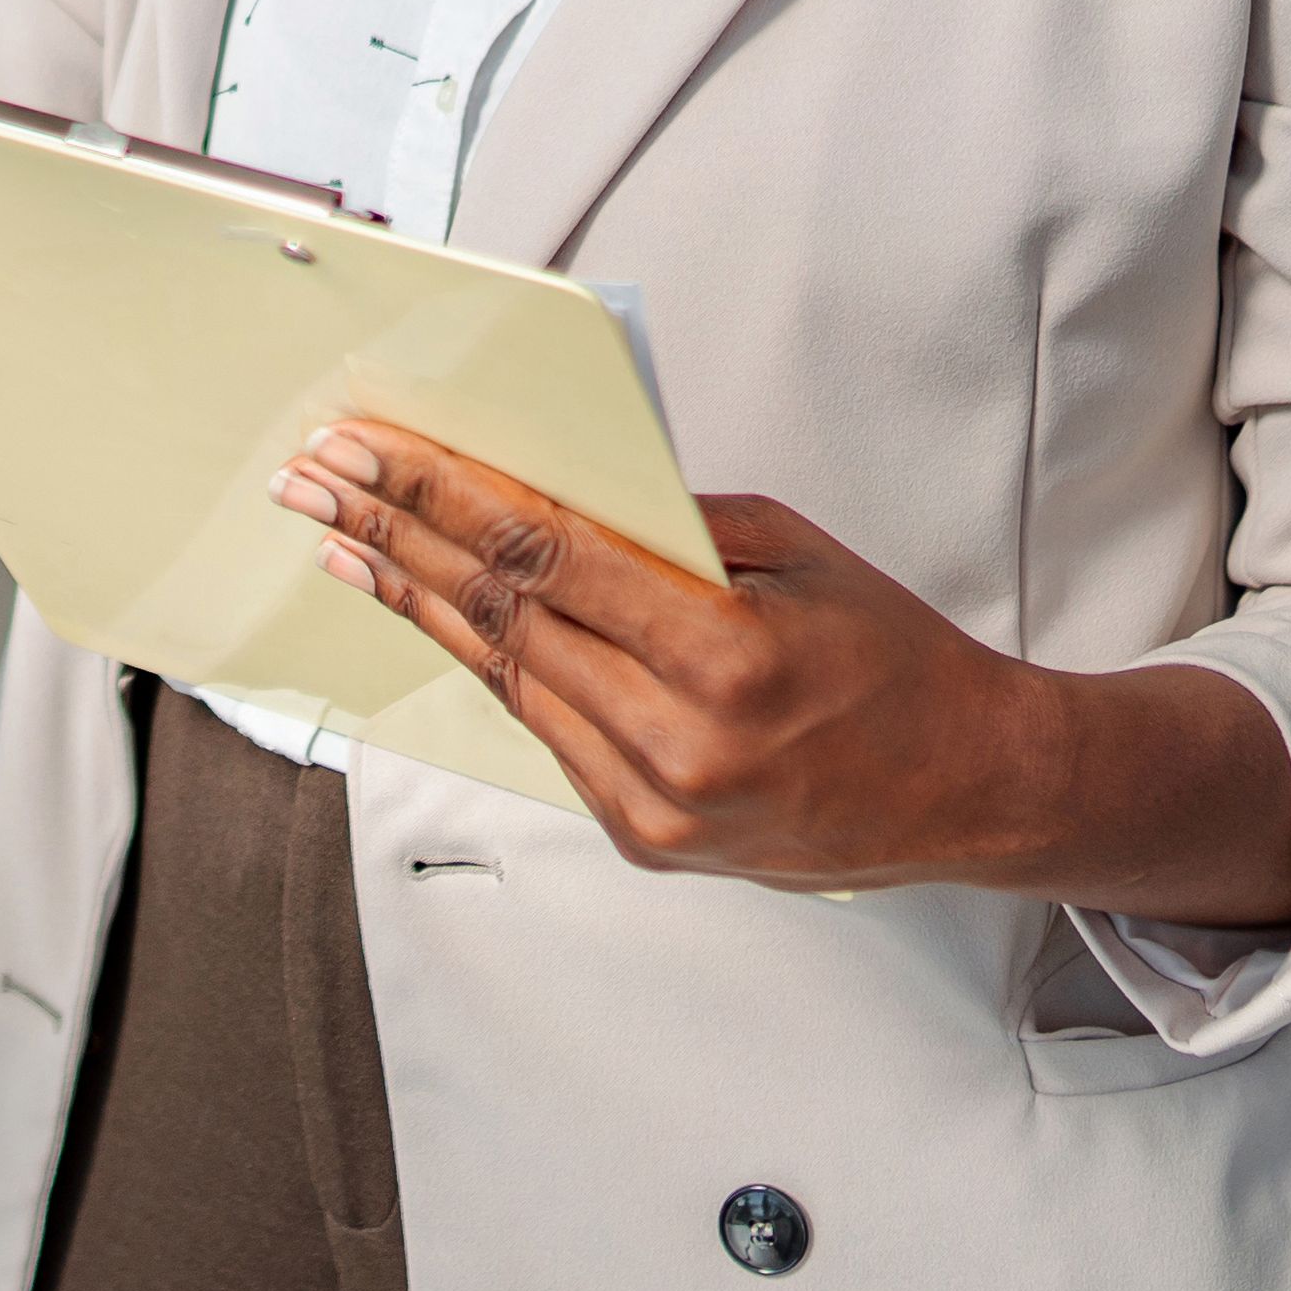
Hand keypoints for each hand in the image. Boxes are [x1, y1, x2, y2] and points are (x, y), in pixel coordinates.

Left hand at [280, 426, 1290, 924]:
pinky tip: (433, 615)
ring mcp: (658, 808)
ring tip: (343, 543)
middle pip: (502, 618)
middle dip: (395, 537)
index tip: (366, 449)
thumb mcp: (797, 552)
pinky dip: (488, 667)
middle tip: (316, 481)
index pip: (544, 557)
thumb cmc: (898, 660)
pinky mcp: (647, 841)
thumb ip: (671, 523)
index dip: (439, 496)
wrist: (973, 789)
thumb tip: (549, 481)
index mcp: (727, 658)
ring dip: (417, 604)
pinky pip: (547, 735)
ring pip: (507, 682)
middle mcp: (681, 745)